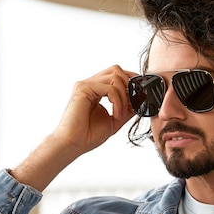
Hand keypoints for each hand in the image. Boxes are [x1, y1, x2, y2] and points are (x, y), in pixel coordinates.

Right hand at [10, 65, 136, 191]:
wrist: (73, 145)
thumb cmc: (88, 135)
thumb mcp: (114, 120)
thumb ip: (126, 109)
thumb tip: (139, 101)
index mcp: (95, 90)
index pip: (116, 74)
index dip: (131, 80)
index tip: (140, 94)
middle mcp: (90, 84)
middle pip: (116, 69)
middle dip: (129, 84)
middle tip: (132, 103)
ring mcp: (85, 85)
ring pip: (115, 77)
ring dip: (124, 96)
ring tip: (120, 114)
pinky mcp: (83, 89)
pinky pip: (109, 88)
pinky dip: (117, 101)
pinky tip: (115, 115)